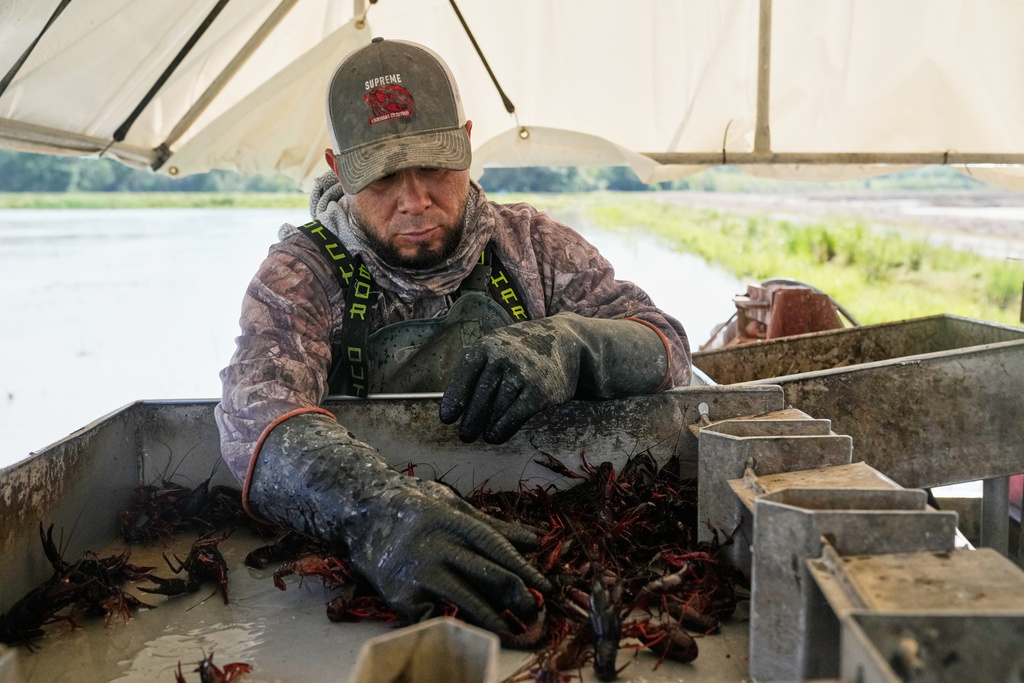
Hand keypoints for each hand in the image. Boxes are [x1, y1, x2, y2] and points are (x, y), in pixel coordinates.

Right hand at [247, 411, 551, 632]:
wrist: (361, 513)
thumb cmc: (414, 507)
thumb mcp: (452, 505)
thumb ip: (492, 525)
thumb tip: (534, 540)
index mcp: (450, 519)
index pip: (494, 546)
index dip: (522, 566)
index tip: (544, 584)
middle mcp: (434, 544)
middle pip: (484, 573)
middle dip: (515, 594)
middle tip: (535, 609)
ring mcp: (415, 570)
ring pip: (462, 599)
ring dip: (490, 617)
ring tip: (509, 629)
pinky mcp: (397, 594)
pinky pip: (430, 614)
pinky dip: (448, 622)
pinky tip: (464, 628)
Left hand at [440, 319, 579, 443]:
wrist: (564, 341)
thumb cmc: (519, 351)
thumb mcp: (496, 347)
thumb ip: (476, 369)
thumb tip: (453, 403)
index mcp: (487, 346)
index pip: (465, 373)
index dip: (455, 397)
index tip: (447, 418)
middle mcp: (504, 358)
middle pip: (481, 395)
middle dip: (471, 419)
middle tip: (464, 435)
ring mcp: (524, 374)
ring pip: (498, 407)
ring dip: (486, 426)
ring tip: (482, 436)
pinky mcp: (541, 390)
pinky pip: (516, 414)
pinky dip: (503, 429)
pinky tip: (495, 436)